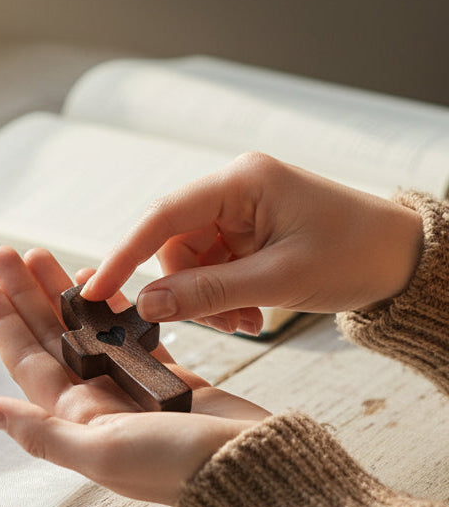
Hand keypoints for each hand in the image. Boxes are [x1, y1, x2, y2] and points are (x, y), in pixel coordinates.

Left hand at [0, 246, 268, 505]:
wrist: (255, 470)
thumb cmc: (179, 467)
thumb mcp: (103, 453)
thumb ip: (43, 432)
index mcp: (78, 419)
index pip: (28, 361)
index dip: (3, 322)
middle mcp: (100, 402)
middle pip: (51, 338)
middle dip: (26, 295)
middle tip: (4, 254)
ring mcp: (133, 387)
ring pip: (86, 329)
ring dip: (61, 293)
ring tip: (40, 256)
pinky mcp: (168, 377)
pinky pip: (130, 332)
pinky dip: (112, 306)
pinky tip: (95, 280)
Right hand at [82, 152, 423, 334]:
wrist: (408, 259)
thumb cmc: (357, 255)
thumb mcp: (279, 280)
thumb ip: (207, 293)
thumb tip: (145, 305)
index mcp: (241, 182)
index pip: (163, 216)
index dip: (126, 254)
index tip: (98, 289)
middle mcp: (235, 188)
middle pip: (176, 242)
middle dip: (188, 288)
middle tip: (219, 323)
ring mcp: (242, 209)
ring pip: (193, 258)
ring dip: (208, 296)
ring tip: (244, 322)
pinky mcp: (251, 229)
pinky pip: (216, 264)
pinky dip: (223, 293)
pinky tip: (250, 313)